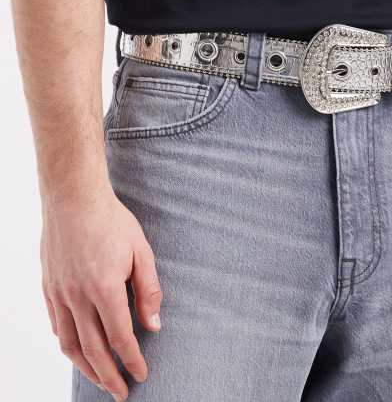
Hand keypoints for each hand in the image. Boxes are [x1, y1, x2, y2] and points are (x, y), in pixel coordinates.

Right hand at [41, 187, 162, 400]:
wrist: (73, 197)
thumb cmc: (111, 220)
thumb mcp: (141, 251)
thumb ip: (148, 290)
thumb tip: (154, 325)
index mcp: (104, 288)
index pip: (120, 338)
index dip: (132, 360)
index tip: (142, 375)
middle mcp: (77, 296)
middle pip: (93, 350)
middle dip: (109, 376)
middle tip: (121, 393)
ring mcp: (59, 293)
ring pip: (70, 344)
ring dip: (86, 368)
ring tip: (100, 380)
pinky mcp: (48, 286)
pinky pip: (56, 325)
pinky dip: (67, 344)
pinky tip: (78, 350)